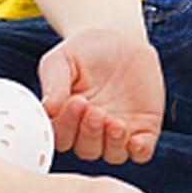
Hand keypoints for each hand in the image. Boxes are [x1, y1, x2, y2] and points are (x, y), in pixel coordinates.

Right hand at [38, 28, 164, 163]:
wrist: (120, 39)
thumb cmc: (84, 51)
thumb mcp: (62, 60)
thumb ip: (54, 82)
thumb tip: (48, 108)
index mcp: (66, 120)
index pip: (62, 137)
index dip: (68, 125)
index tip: (76, 101)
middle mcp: (90, 132)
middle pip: (87, 149)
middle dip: (90, 133)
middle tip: (95, 111)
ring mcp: (117, 133)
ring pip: (112, 154)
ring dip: (113, 143)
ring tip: (115, 123)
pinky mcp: (144, 129)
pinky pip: (142, 152)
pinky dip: (139, 151)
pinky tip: (136, 141)